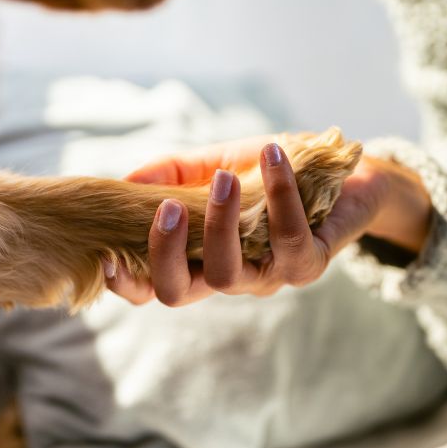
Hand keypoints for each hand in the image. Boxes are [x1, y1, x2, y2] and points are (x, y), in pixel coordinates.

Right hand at [105, 135, 431, 306]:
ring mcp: (268, 276)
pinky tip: (274, 155)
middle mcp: (228, 277)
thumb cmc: (267, 173)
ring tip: (224, 177)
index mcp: (198, 258)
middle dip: (164, 253)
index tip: (105, 258)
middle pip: (178, 292)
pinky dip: (279, 194)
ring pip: (229, 273)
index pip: (154, 287)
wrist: (342, 172)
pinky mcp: (308, 263)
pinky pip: (288, 239)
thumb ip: (170, 174)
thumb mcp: (210, 165)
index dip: (126, 284)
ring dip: (220, 223)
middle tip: (166, 206)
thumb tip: (125, 181)